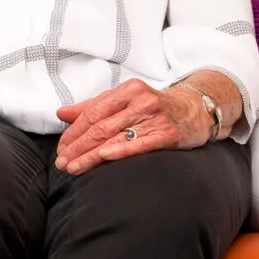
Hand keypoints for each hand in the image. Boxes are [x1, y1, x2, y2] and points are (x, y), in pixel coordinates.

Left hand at [53, 78, 213, 174]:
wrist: (197, 109)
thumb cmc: (155, 107)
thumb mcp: (125, 100)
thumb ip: (93, 107)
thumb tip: (61, 114)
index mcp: (127, 90)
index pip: (92, 113)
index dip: (73, 132)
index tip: (61, 149)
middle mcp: (140, 101)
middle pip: (101, 126)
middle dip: (77, 147)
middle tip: (62, 163)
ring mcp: (155, 117)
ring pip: (115, 137)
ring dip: (91, 155)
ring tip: (73, 168)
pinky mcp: (169, 134)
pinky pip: (141, 143)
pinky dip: (121, 150)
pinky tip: (105, 156)